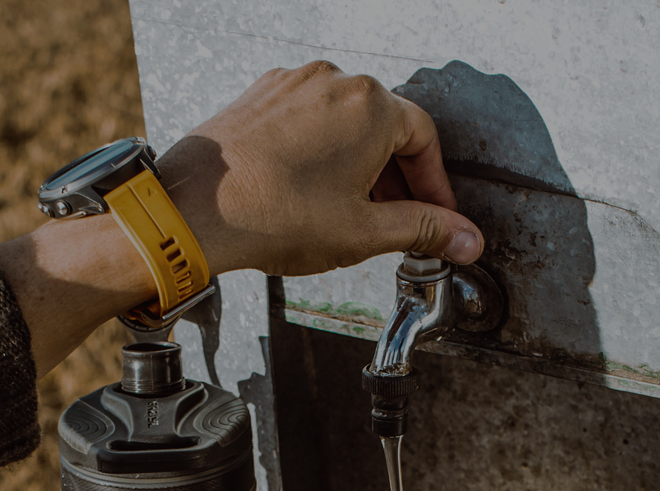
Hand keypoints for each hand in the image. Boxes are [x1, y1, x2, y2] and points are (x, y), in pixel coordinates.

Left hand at [158, 62, 485, 277]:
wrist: (195, 209)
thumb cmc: (273, 214)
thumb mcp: (364, 232)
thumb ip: (424, 229)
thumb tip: (464, 238)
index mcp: (372, 107)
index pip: (425, 140)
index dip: (435, 184)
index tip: (436, 215)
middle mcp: (335, 83)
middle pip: (386, 127)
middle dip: (397, 178)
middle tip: (397, 221)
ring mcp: (293, 84)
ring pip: (345, 123)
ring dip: (358, 165)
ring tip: (349, 212)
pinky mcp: (261, 95)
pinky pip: (308, 120)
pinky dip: (320, 152)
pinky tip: (310, 192)